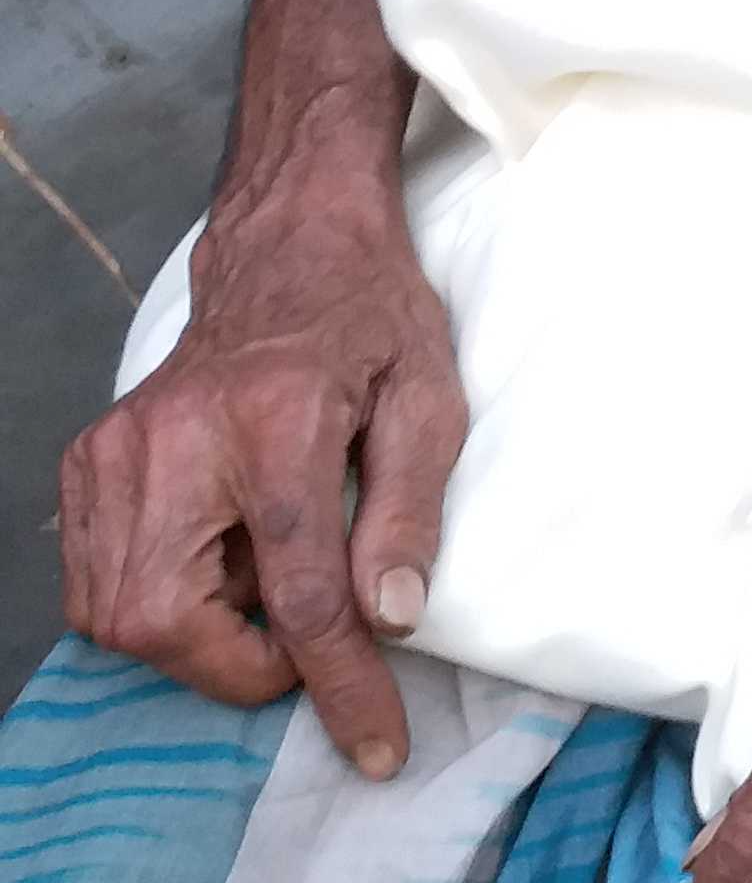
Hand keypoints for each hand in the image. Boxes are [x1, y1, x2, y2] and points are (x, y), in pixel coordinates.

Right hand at [53, 183, 462, 777]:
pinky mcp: (87, 463)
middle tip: (306, 641)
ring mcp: (115, 452)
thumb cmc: (370, 320)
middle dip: (239, 666)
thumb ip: (407, 515)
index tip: (375, 740)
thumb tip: (392, 619)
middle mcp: (176, 441)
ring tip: (264, 575)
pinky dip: (159, 603)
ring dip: (198, 636)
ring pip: (118, 617)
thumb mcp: (428, 403)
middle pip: (169, 621)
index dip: (338, 681)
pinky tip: (220, 555)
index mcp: (277, 424)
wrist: (289, 247)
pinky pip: (96, 584)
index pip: (298, 592)